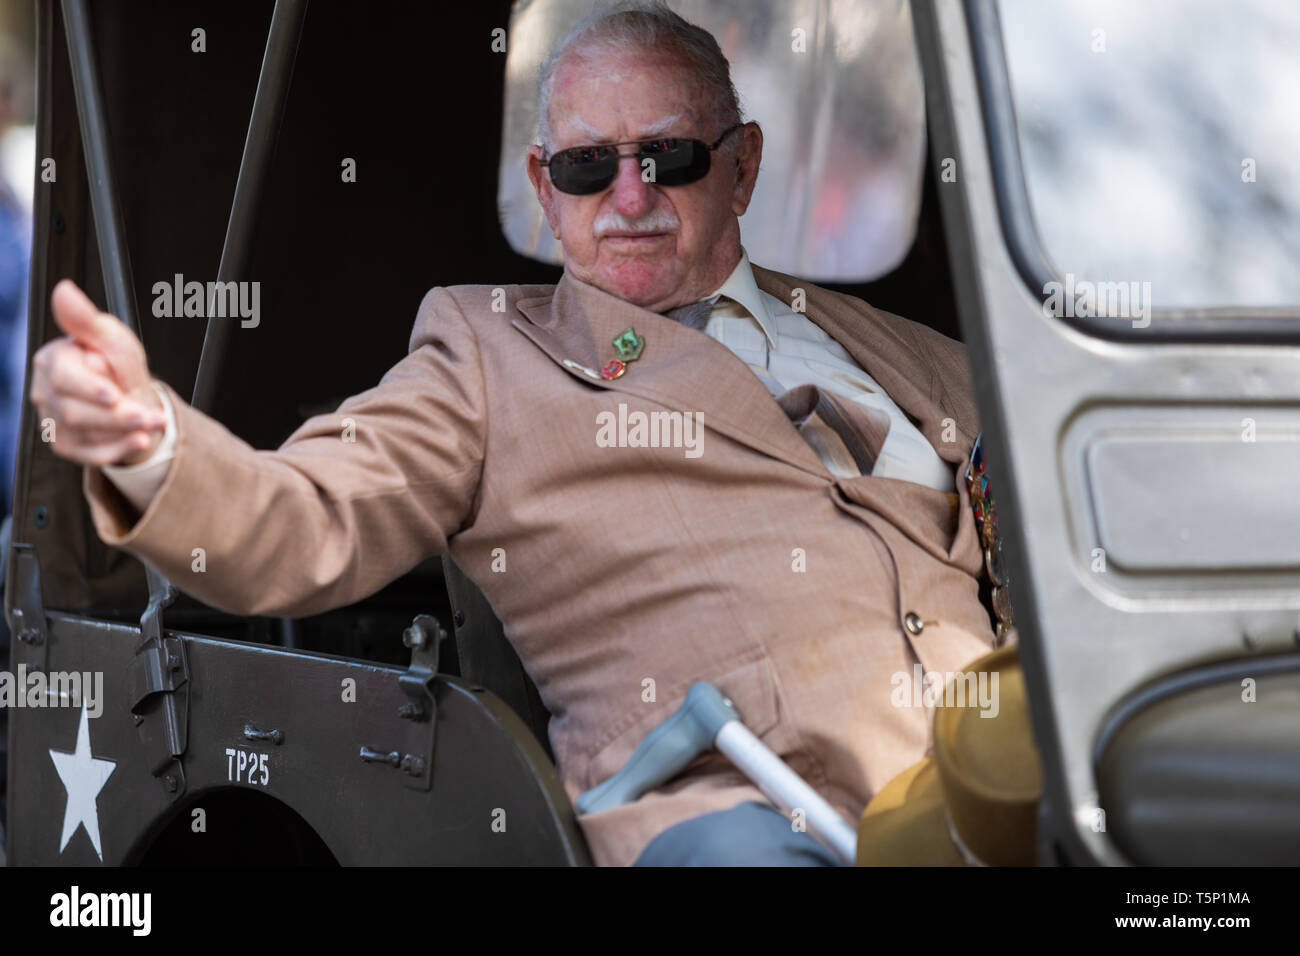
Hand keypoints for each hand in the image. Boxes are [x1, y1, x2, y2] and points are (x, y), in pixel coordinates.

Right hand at [29, 279, 167, 466]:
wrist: (130, 397)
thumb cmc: (117, 364)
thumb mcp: (112, 338)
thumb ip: (87, 319)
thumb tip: (64, 290)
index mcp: (52, 360)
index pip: (64, 378)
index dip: (90, 388)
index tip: (115, 394)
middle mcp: (46, 391)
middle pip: (75, 411)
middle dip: (118, 415)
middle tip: (152, 415)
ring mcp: (52, 420)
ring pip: (85, 434)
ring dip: (124, 432)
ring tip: (154, 423)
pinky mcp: (65, 445)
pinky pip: (89, 455)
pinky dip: (119, 450)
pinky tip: (141, 440)